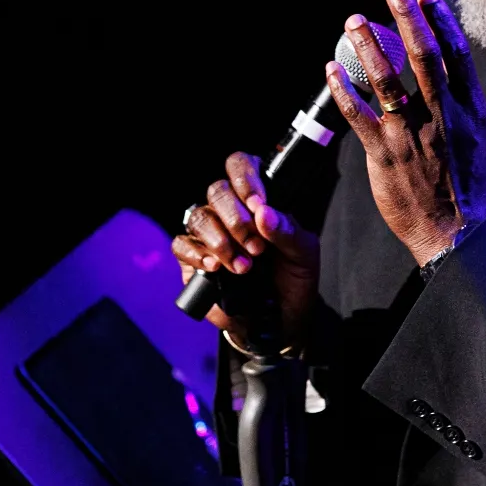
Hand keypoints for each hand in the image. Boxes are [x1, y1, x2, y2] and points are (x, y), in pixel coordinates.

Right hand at [171, 152, 320, 347]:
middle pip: (217, 191)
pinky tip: (215, 268)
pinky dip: (198, 255)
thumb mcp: (304, 254)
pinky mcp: (192, 259)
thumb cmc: (293, 279)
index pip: (240, 166)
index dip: (245, 179)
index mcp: (256, 200)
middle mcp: (229, 211)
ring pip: (199, 217)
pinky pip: (182, 245)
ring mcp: (209, 234)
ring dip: (221, 242)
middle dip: (236, 220)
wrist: (281, 319)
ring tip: (244, 267)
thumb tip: (263, 212)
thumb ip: (287, 231)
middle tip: (257, 248)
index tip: (257, 204)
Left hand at [326, 0, 485, 265]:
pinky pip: (360, 116)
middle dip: (406, 17)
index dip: (441, 22)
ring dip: (368, 47)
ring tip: (353, 20)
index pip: (456, 55)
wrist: (458, 236)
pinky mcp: (385, 155)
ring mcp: (411, 135)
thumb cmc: (479, 188)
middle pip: (422, 56)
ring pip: (387, 81)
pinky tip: (332, 68)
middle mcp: (441, 116)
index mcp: (469, 110)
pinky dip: (345, 91)